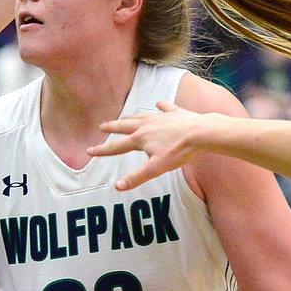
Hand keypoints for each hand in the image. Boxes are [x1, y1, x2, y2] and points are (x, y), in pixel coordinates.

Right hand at [88, 102, 205, 189]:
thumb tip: (117, 186)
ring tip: (126, 117)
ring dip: (132, 117)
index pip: (117, 147)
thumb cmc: (179, 151)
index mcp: (140, 139)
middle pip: (125, 126)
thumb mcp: (156, 168)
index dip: (102, 150)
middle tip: (102, 126)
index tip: (89, 151)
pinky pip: (166, 108)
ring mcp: (161, 117)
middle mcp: (147, 125)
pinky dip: (161, 106)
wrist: (200, 133)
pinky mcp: (175, 113)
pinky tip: (159, 103)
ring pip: (142, 116)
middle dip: (113, 127)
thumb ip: (136, 177)